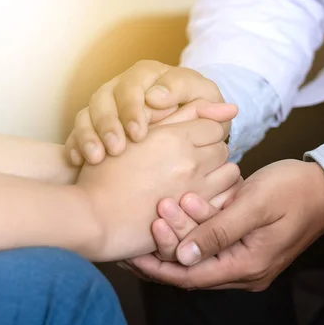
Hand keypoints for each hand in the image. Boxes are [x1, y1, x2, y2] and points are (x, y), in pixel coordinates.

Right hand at [65, 60, 226, 164]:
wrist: (179, 130)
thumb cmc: (196, 111)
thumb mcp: (203, 101)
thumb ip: (201, 102)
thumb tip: (192, 104)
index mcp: (149, 74)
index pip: (134, 85)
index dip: (135, 109)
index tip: (140, 133)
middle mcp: (122, 86)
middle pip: (105, 98)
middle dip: (109, 124)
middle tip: (119, 148)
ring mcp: (104, 105)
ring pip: (86, 114)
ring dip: (91, 135)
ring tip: (99, 158)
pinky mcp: (91, 125)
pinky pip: (75, 132)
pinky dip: (75, 145)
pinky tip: (78, 161)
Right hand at [75, 118, 239, 261]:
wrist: (94, 217)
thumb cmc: (107, 174)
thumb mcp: (139, 135)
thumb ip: (178, 115)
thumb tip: (228, 107)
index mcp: (175, 138)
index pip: (214, 127)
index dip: (203, 131)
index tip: (189, 140)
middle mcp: (191, 163)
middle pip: (223, 149)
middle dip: (211, 151)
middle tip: (191, 159)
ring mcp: (194, 191)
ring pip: (230, 175)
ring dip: (218, 173)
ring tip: (197, 178)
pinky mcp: (194, 216)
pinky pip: (224, 201)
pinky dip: (218, 197)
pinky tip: (199, 197)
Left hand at [129, 160, 323, 290]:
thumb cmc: (294, 190)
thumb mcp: (254, 205)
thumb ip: (218, 231)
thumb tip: (182, 256)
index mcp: (247, 266)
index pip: (190, 277)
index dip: (158, 266)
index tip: (133, 250)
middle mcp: (245, 272)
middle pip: (192, 269)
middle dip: (167, 244)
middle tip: (152, 214)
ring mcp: (247, 262)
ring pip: (201, 256)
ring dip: (182, 234)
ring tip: (164, 208)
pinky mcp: (247, 248)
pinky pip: (213, 246)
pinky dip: (197, 229)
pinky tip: (185, 209)